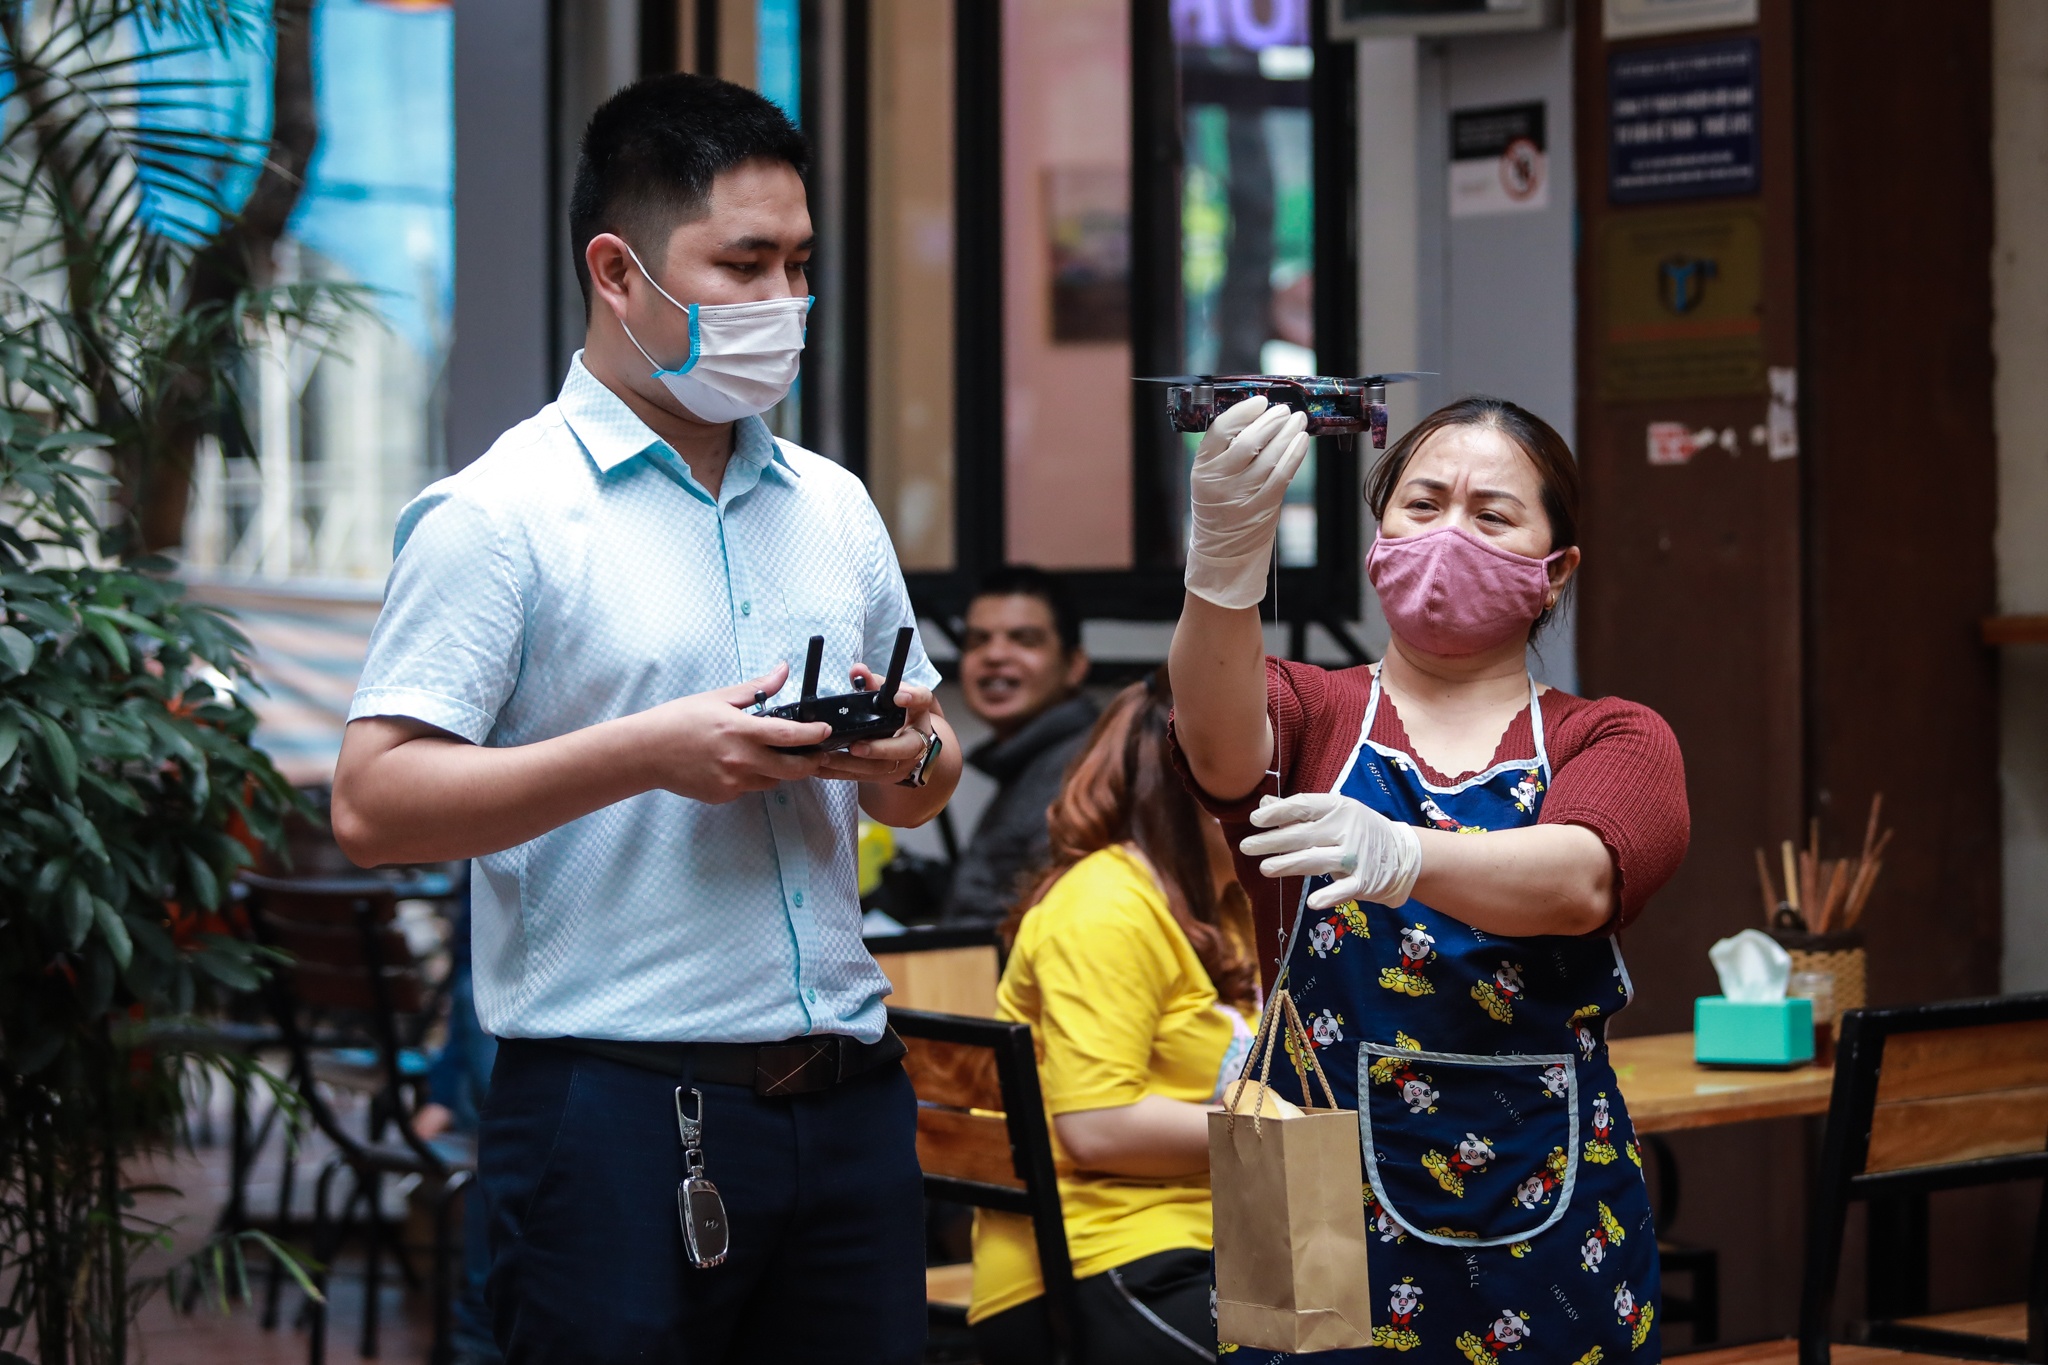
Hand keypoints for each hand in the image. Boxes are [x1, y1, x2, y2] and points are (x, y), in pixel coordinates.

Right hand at [635, 663, 833, 802]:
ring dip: (780, 770)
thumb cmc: (679, 720)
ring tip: (772, 754)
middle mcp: (741, 760)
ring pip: (773, 781)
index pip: (790, 736)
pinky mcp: (723, 795)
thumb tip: (783, 670)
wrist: (646, 752)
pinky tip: (737, 763)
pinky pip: (750, 788)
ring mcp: (733, 782)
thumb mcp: (718, 697)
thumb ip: (757, 688)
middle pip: (793, 769)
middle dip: (811, 763)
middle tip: (818, 754)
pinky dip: (752, 776)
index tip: (825, 731)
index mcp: (741, 731)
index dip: (814, 735)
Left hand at [816, 663, 937, 783]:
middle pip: (904, 747)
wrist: (910, 742)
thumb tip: (857, 670)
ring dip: (850, 764)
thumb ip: (873, 682)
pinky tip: (818, 767)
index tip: (898, 696)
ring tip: (825, 758)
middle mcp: (916, 740)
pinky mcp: (884, 775)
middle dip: (878, 749)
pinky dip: (838, 773)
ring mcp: (901, 762)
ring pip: (879, 768)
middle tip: (855, 747)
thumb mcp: (890, 695)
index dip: (913, 698)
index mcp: (918, 713)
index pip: (923, 701)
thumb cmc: (898, 714)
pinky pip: (861, 776)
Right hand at [1185, 396, 1311, 609]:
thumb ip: (1226, 450)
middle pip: (1248, 441)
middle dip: (1271, 421)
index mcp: (1202, 468)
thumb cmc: (1218, 505)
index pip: (1220, 430)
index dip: (1243, 412)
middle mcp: (1219, 481)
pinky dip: (1295, 454)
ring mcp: (1241, 495)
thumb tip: (1258, 416)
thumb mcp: (1210, 476)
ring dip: (1287, 434)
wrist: (1222, 550)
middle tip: (1285, 410)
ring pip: (1270, 456)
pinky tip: (1302, 441)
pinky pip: (1283, 474)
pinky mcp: (1262, 507)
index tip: (1260, 401)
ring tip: (1298, 420)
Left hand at [1238, 792, 1421, 909]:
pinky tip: (1312, 903)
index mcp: (1338, 807)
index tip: (1254, 820)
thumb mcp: (1334, 812)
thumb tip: (1264, 805)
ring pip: (1317, 860)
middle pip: (1304, 835)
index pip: (1303, 806)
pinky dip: (1330, 895)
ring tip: (1264, 868)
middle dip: (1273, 841)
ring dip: (1289, 864)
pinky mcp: (1364, 881)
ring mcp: (1356, 855)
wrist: (1402, 854)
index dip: (1278, 813)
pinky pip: (1345, 888)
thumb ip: (1299, 811)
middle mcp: (1347, 829)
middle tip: (1246, 847)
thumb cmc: (1358, 829)